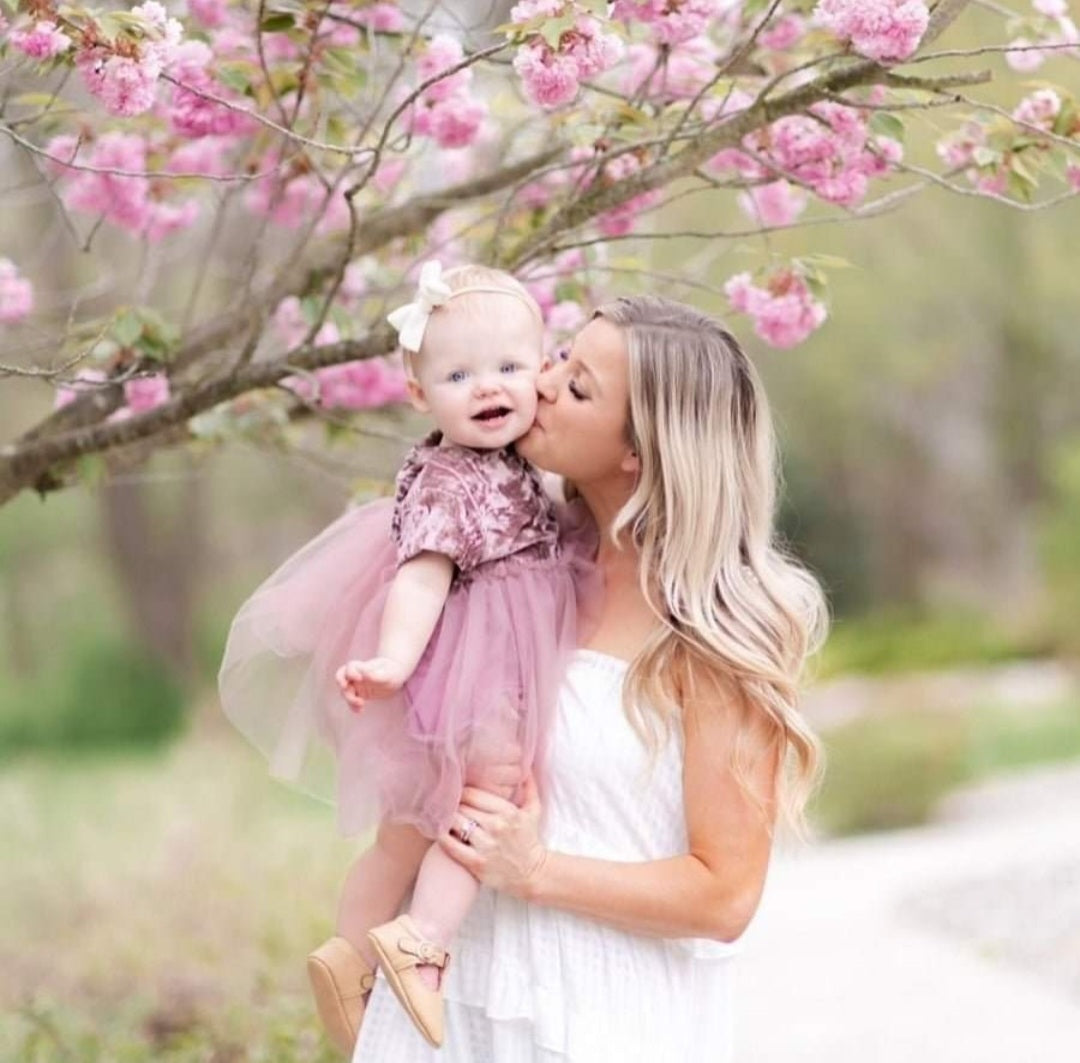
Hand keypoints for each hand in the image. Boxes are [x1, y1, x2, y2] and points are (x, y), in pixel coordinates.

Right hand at [334, 656, 409, 711]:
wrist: (396, 676)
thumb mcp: (388, 673)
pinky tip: (359, 711)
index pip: (349, 667)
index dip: (350, 673)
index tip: (360, 678)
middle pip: (343, 680)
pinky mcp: (360, 694)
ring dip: (350, 699)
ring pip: (345, 692)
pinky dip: (353, 706)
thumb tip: (364, 674)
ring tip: (361, 704)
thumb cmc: (392, 671)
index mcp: (362, 666)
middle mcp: (357, 675)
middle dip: (345, 690)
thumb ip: (376, 675)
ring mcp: (357, 685)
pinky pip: (352, 700)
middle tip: (355, 698)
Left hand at [438, 775, 546, 899]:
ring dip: (447, 819)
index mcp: (507, 811)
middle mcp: (496, 826)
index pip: (472, 794)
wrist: (532, 874)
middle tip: (444, 803)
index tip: (456, 793)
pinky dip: (442, 837)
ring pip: (455, 824)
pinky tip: (439, 831)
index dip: (461, 792)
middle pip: (461, 808)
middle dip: (453, 805)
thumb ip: (529, 786)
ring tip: (441, 816)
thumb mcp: (533, 811)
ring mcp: (485, 845)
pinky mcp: (476, 863)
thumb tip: (525, 766)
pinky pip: (452, 846)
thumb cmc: (530, 839)